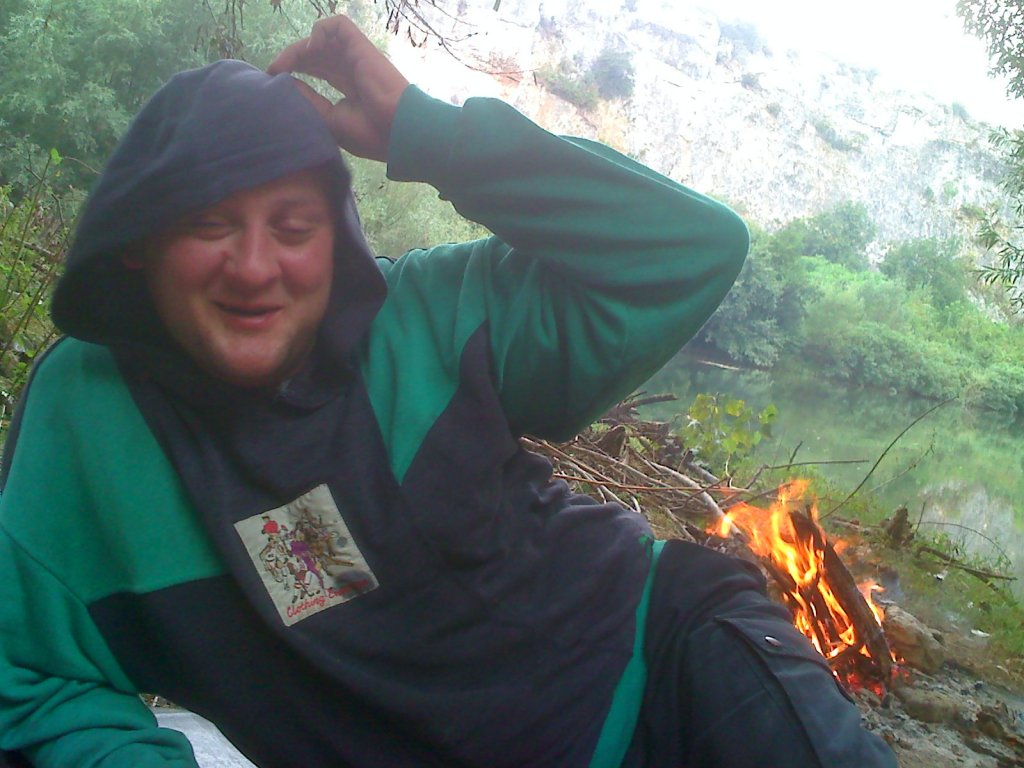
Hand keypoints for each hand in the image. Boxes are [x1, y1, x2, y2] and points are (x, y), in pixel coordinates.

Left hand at [268, 16, 409, 161]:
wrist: (397, 131)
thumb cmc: (369, 132)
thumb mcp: (328, 119)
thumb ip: (307, 98)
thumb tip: (283, 80)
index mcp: (347, 87)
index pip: (316, 68)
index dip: (294, 68)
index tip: (274, 80)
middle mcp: (350, 68)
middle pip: (315, 53)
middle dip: (291, 58)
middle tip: (274, 71)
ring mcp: (355, 56)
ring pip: (321, 38)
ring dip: (299, 47)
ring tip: (287, 64)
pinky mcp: (360, 46)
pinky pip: (338, 25)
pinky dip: (320, 31)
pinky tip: (312, 50)